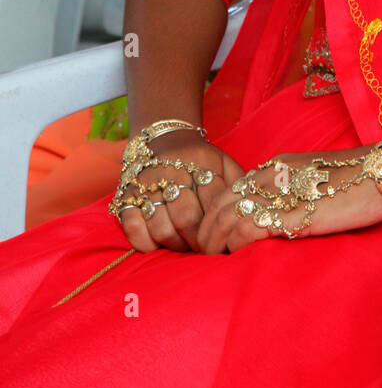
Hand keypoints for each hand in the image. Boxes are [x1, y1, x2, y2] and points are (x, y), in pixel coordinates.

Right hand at [117, 133, 244, 253]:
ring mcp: (146, 184)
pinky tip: (160, 244)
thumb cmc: (201, 161)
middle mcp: (171, 171)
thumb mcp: (224, 163)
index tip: (225, 241)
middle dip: (199, 241)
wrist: (165, 138)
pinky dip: (147, 244)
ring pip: (162, 228)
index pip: (213, 202)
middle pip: (187, 218)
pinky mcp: (126, 196)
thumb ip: (238, 185)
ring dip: (176, 245)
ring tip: (186, 245)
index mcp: (201, 162)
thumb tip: (249, 214)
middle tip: (205, 249)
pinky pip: (133, 229)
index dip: (220, 227)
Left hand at [196, 148, 381, 254]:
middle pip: (221, 202)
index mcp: (277, 167)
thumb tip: (279, 216)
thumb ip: (293, 192)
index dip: (215, 214)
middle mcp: (272, 176)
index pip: (230, 189)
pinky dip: (237, 243)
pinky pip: (251, 227)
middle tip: (205, 253)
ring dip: (216, 241)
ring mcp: (282, 194)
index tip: (213, 236)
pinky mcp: (295, 214)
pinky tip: (237, 255)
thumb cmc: (358, 179)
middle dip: (206, 230)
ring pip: (229, 216)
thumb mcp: (315, 179)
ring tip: (214, 260)